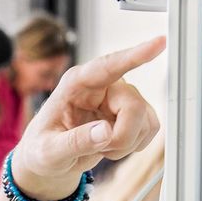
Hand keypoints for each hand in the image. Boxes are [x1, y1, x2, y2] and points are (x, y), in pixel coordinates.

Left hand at [10, 37, 164, 199]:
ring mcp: (119, 98)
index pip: (108, 66)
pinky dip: (134, 144)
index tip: (159, 42)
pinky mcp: (133, 112)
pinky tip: (112, 146)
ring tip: (100, 147)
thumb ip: (74, 142)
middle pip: (134, 106)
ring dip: (126, 143)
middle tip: (102, 150)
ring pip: (146, 120)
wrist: (51, 158)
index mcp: (76, 84)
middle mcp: (102, 85)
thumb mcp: (49, 150)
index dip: (135, 55)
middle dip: (123, 136)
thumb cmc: (42, 147)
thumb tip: (106, 131)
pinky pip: (150, 128)